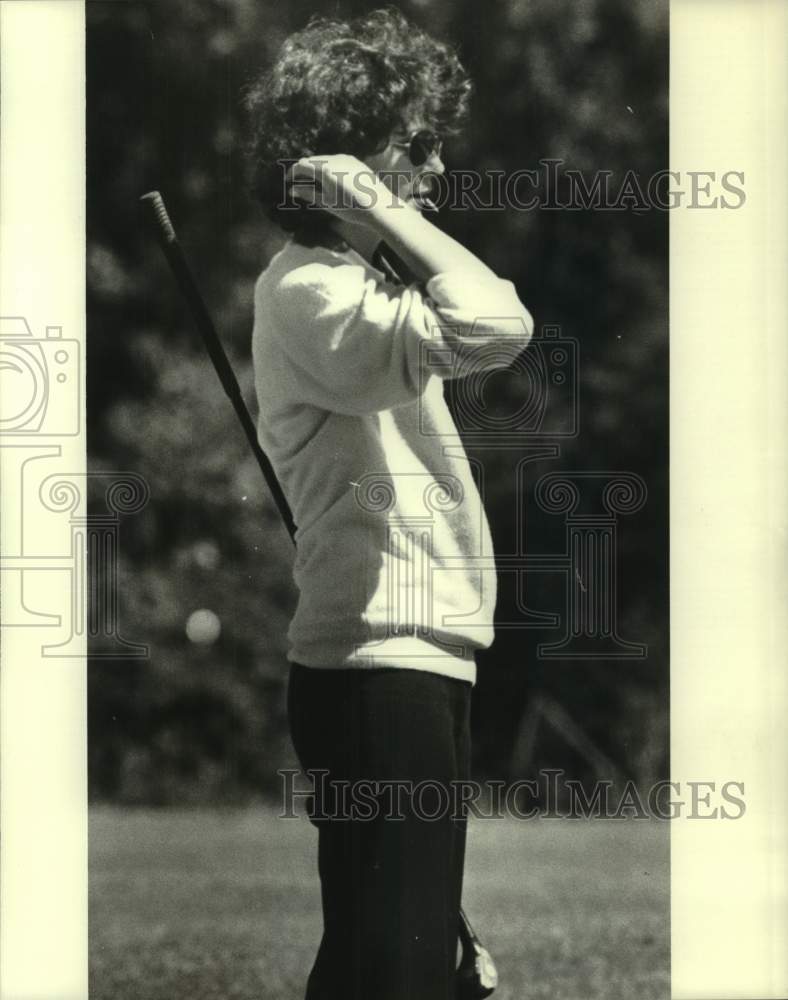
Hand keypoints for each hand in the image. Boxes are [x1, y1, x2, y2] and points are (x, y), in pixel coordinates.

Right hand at [287, 154, 401, 229]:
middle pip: (312, 160)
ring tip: (312, 181)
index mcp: (325, 169)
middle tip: (297, 182)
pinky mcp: (354, 161)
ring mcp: (346, 158)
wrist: (379, 206)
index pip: (302, 165)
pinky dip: (327, 166)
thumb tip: (292, 191)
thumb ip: (308, 194)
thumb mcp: (328, 203)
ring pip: (324, 159)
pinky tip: (329, 178)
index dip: (292, 173)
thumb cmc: (352, 208)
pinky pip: (335, 160)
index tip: (287, 181)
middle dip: (303, 169)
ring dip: (315, 167)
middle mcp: (334, 159)